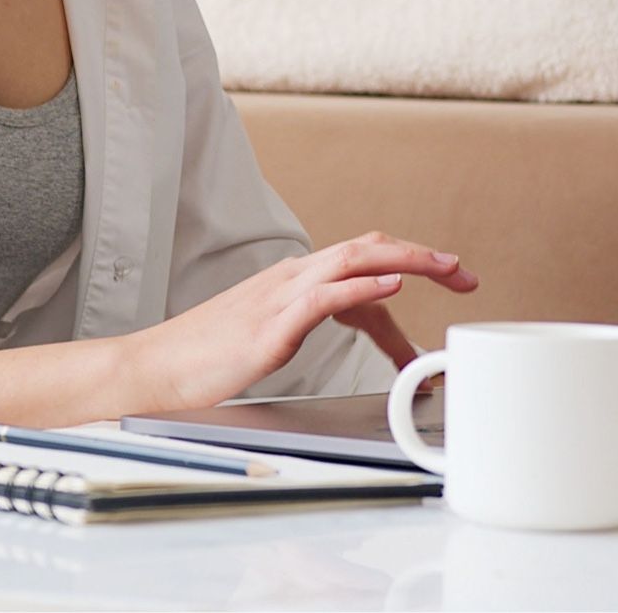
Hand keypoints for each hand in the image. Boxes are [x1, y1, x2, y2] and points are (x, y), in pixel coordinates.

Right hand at [126, 231, 478, 412]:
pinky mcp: (270, 324)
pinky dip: (362, 287)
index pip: (366, 256)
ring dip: (406, 260)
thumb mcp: (276, 333)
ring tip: (445, 267)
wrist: (152, 370)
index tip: (453, 276)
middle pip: (370, 246)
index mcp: (297, 278)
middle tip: (464, 273)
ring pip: (355, 259)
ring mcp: (282, 296)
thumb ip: (318, 320)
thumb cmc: (208, 356)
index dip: (413, 261)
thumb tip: (363, 324)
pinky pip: (325, 296)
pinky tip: (390, 288)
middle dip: (423, 255)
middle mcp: (294, 276)